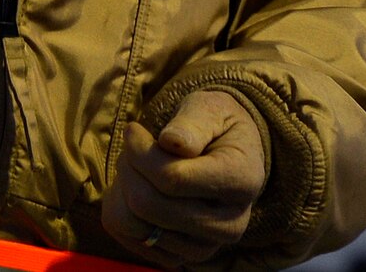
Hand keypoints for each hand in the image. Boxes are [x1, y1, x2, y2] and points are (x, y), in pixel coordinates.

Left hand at [101, 89, 267, 267]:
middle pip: (149, 204)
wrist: (228, 155)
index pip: (172, 178)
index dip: (140, 152)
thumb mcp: (209, 109)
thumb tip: (172, 142)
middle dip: (130, 168)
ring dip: (124, 189)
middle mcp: (230, 224)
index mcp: (242, 181)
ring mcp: (206, 247)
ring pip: (135, 225)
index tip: (133, 129)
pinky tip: (138, 187)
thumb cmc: (215, 126)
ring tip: (136, 166)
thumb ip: (192, 123)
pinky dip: (123, 209)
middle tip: (133, 147)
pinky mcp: (182, 258)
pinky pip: (130, 238)